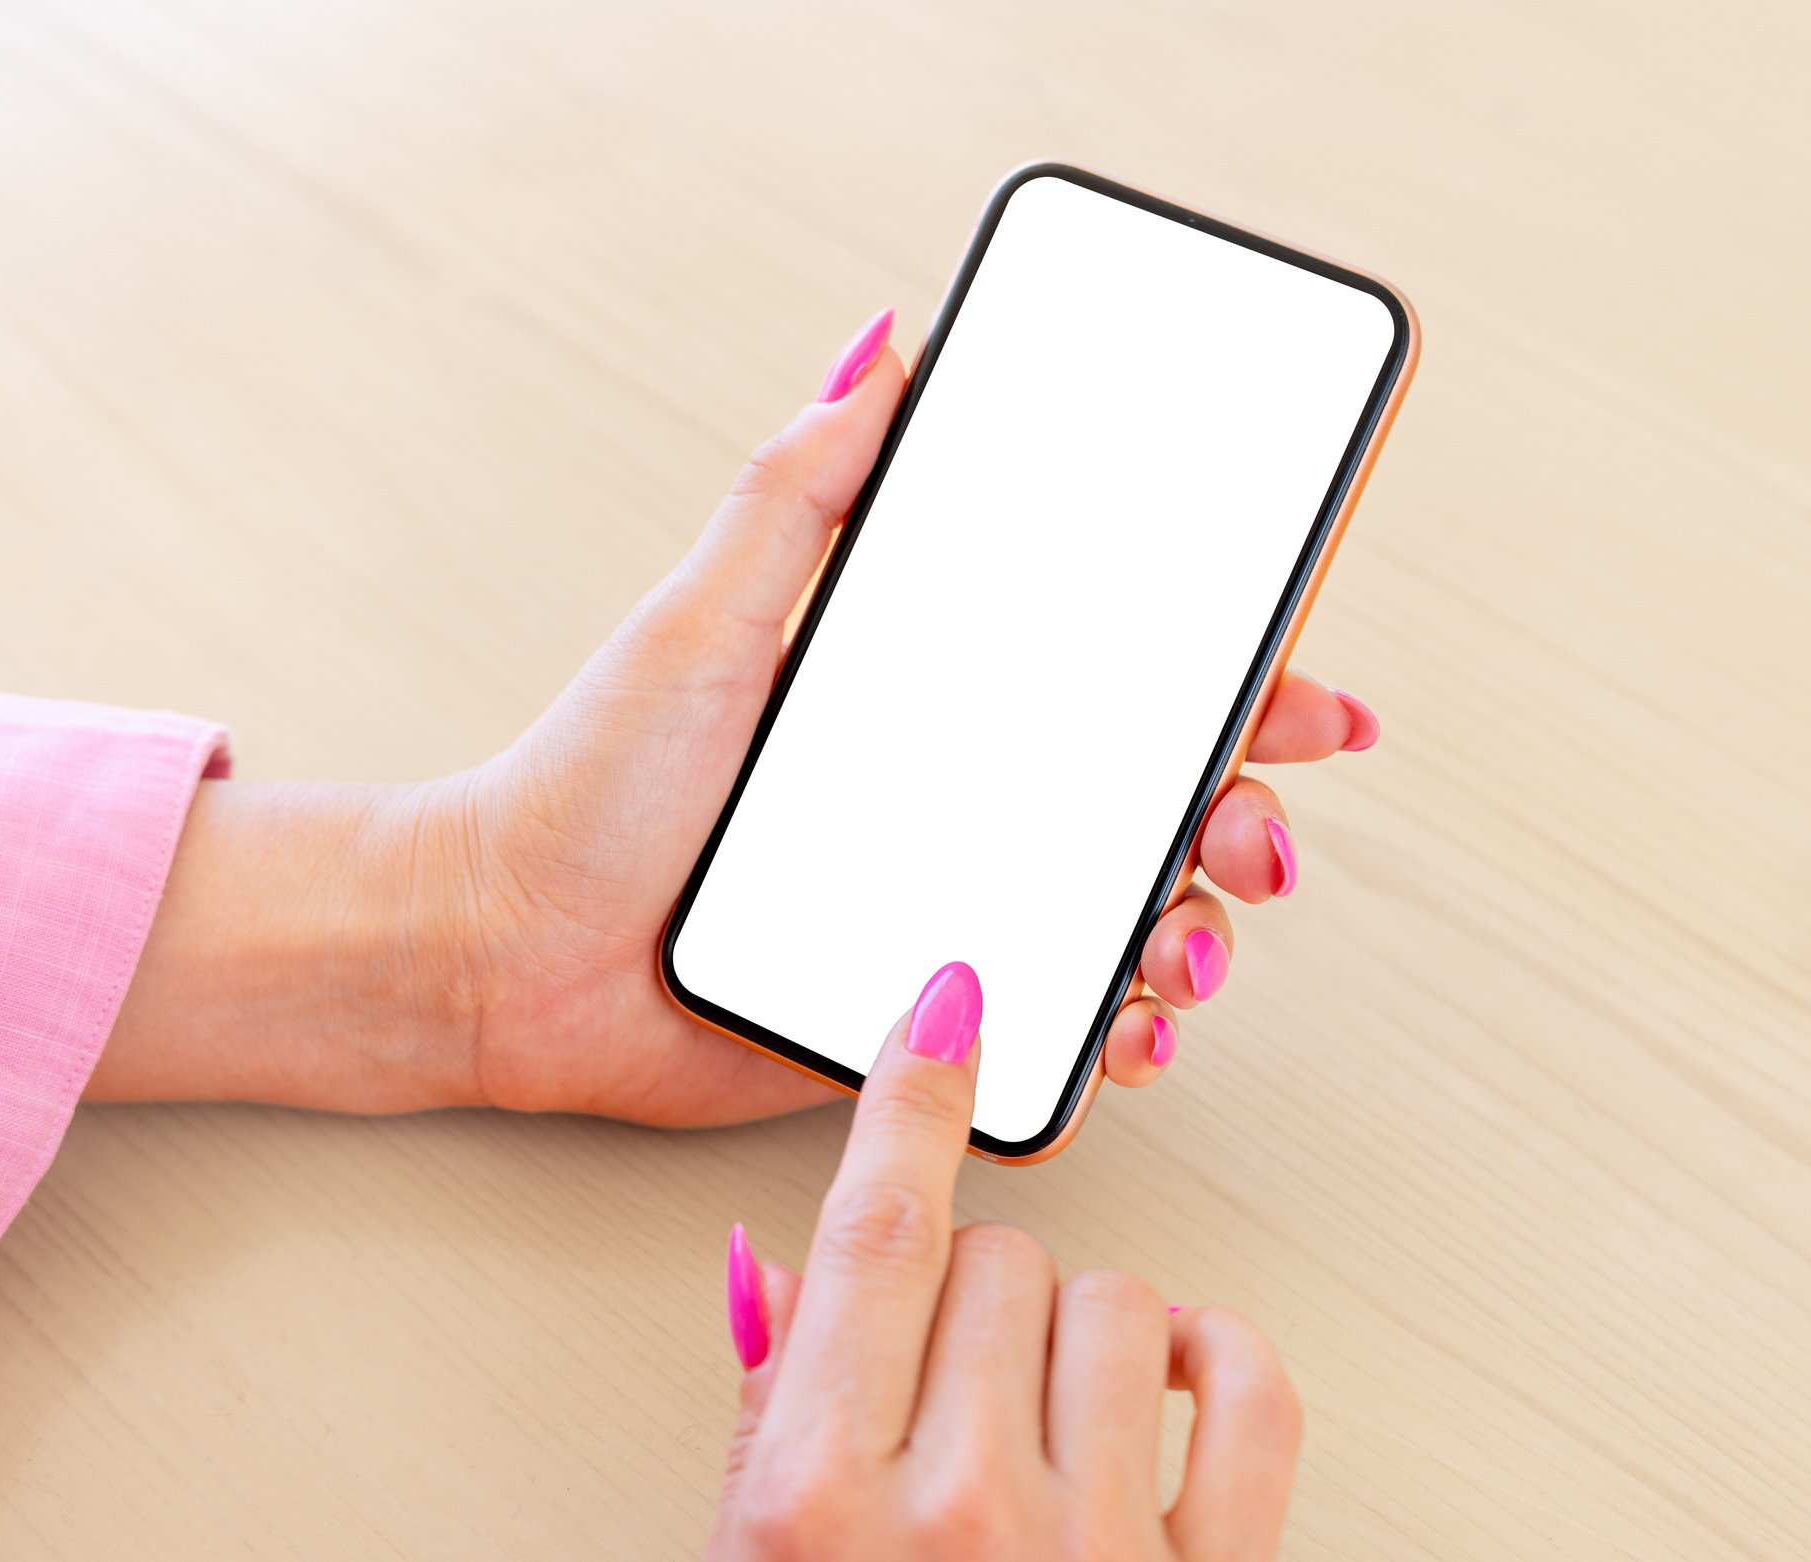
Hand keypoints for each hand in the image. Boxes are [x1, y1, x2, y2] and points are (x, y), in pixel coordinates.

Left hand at [91, 311, 1379, 1121]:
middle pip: (1155, 807)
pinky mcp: (919, 1017)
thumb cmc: (591, 785)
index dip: (1234, 689)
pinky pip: (1054, 1029)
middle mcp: (964, 806)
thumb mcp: (704, 618)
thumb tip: (878, 350)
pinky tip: (1136, 1026)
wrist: (507, 952)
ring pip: (1129, 922)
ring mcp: (950, 911)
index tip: (1303, 697)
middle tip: (1249, 840)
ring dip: (1195, 933)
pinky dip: (1118, 1035)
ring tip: (1184, 944)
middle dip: (1240, 821)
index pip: (1116, 685)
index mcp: (934, 706)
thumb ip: (799, 492)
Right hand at [710, 962, 1300, 1560]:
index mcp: (821, 1497)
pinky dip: (1220, 1360)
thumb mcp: (749, 1560)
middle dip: (976, 1292)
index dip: (913, 1102)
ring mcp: (1092, 1548)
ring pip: (1122, 1302)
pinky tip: (1173, 1378)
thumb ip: (767, 1407)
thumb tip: (790, 1263)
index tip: (946, 1007)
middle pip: (1001, 1257)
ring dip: (1084, 1336)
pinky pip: (1251, 1395)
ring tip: (1044, 1425)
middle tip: (950, 1386)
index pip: (877, 1234)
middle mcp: (960, 1511)